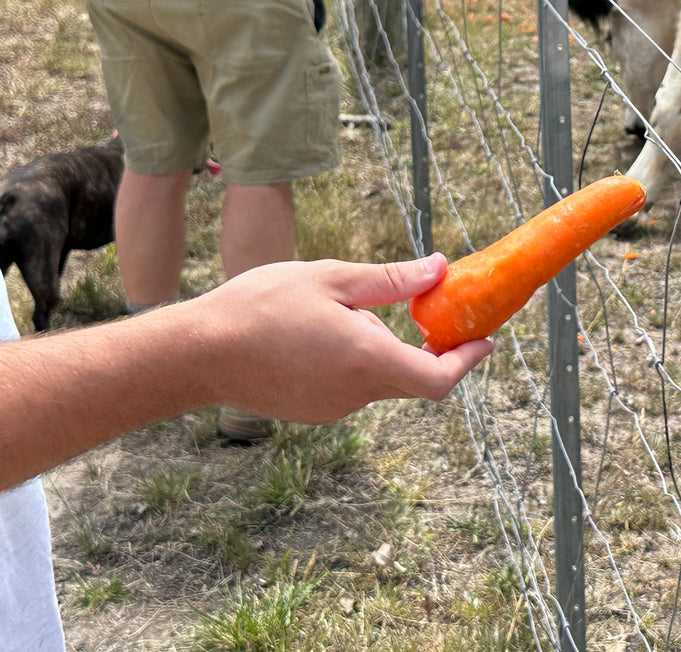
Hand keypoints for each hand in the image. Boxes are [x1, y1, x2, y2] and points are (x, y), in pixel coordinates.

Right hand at [176, 255, 491, 422]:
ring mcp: (332, 408)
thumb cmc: (260, 307)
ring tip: (356, 309)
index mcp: (367, 360)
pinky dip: (358, 361)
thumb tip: (440, 269)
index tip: (484, 339)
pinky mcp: (311, 410)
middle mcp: (356, 394)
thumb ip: (390, 280)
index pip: (438, 379)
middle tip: (431, 310)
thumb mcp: (331, 279)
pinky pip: (350, 386)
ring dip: (385, 350)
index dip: (467, 361)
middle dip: (430, 348)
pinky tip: (328, 331)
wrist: (196, 353)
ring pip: (379, 380)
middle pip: (412, 379)